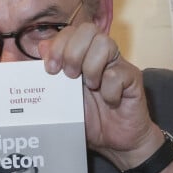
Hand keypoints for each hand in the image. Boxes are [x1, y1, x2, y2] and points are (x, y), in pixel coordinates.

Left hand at [40, 23, 159, 169]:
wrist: (115, 142)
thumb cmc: (90, 119)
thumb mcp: (62, 100)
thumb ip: (51, 77)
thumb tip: (40, 48)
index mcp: (82, 56)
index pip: (71, 31)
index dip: (58, 44)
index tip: (50, 69)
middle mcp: (101, 56)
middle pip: (88, 30)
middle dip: (72, 52)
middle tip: (70, 77)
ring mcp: (117, 65)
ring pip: (105, 43)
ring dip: (91, 67)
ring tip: (90, 87)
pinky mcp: (132, 79)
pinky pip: (118, 73)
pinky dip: (109, 90)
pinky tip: (109, 102)